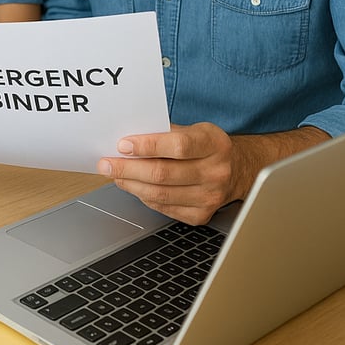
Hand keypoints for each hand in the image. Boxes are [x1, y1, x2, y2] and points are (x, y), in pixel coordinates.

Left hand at [98, 123, 327, 224]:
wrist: (238, 169)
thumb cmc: (207, 146)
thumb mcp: (194, 129)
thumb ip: (165, 133)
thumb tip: (127, 140)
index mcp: (214, 144)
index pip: (177, 146)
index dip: (147, 146)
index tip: (122, 144)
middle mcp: (216, 172)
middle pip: (163, 174)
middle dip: (128, 169)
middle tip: (106, 164)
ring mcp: (211, 197)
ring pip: (160, 194)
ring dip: (131, 184)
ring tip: (115, 175)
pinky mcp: (202, 215)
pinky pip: (164, 208)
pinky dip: (144, 197)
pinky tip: (134, 187)